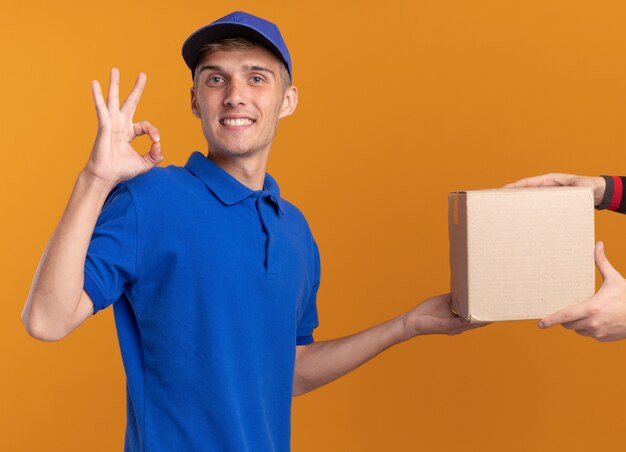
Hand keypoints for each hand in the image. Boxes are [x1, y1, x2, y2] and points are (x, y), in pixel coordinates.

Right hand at [83, 68, 162, 185]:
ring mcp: (111, 123)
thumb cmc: (122, 170)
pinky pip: (101, 108)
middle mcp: (120, 125)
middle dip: (136, 89)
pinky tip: (94, 83)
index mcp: (129, 132)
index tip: (156, 142)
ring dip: (114, 84)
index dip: (154, 132)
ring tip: (115, 70)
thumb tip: (159, 145)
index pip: (146, 126)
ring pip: (113, 100)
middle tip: (143, 75)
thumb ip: (156, 155)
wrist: (106, 176)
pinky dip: (97, 95)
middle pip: (130, 102)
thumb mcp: (145, 163)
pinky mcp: (104, 125)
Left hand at [401, 293, 487, 339]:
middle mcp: (459, 326)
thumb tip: (464, 287)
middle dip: (489, 315)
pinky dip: (472, 319)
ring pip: (474, 323)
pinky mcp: (449, 327)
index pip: (475, 317)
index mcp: (458, 320)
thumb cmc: (426, 311)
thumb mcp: (444, 300)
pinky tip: (480, 316)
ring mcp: (455, 327)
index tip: (495, 305)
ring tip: (495, 312)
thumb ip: (455, 296)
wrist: (413, 320)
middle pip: (478, 321)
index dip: (485, 312)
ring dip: (484, 318)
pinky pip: (463, 323)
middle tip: (500, 308)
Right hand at [504, 173, 605, 205]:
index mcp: (550, 180)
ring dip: (519, 203)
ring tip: (506, 210)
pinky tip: (523, 218)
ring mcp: (547, 195)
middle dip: (512, 194)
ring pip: (529, 198)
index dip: (516, 185)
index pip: (529, 182)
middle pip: (525, 190)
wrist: (595, 192)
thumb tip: (577, 187)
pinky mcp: (550, 202)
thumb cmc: (588, 186)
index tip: (504, 189)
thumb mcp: (584, 185)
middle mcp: (546, 187)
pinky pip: (537, 205)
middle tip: (498, 200)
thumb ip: (579, 186)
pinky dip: (529, 209)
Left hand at [539, 242, 625, 341]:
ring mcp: (598, 333)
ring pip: (577, 329)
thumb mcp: (614, 279)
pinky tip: (596, 319)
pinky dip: (588, 328)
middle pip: (568, 323)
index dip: (550, 320)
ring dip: (576, 323)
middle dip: (565, 317)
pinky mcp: (603, 338)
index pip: (564, 316)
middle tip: (567, 308)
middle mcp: (592, 323)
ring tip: (585, 312)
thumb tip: (597, 244)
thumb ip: (601, 262)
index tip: (539, 323)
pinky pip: (588, 334)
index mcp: (591, 308)